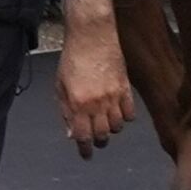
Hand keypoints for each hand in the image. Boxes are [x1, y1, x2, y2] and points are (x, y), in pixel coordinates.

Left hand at [54, 0, 133, 159]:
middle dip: (98, 141)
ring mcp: (114, 97)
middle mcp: (97, 104)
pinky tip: (118, 111)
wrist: (91, 35)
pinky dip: (124, 117)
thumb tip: (70, 133)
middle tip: (95, 138)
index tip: (86, 155)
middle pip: (102, 136)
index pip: (83, 137)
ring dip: (111, 129)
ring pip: (117, 128)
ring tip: (105, 121)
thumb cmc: (72, 58)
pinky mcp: (126, 88)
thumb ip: (66, 111)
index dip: (84, 149)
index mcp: (78, 104)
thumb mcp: (60, 85)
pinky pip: (130, 114)